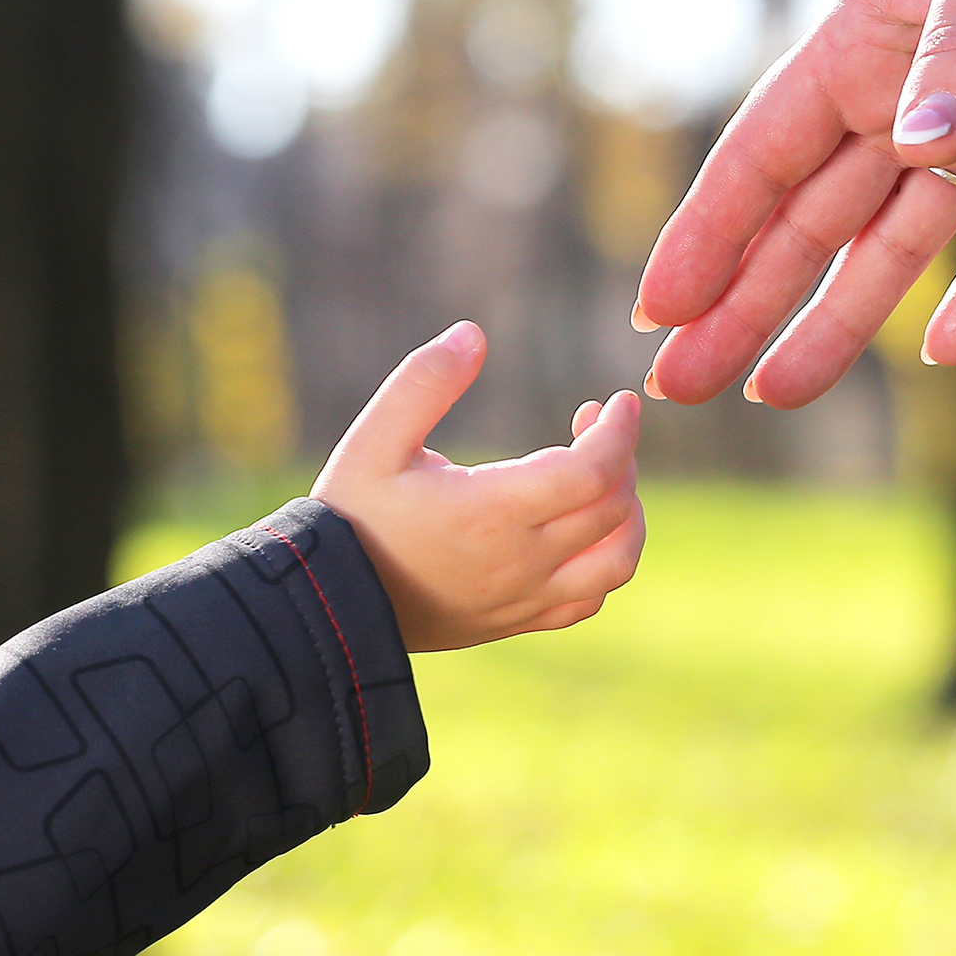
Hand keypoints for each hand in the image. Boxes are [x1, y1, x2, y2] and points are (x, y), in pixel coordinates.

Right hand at [312, 321, 647, 650]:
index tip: (618, 401)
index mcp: (492, 511)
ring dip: (627, 515)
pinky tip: (583, 531)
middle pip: (612, 508)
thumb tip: (473, 335)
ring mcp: (523, 597)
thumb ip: (423, 382)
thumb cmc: (350, 518)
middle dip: (620, 456)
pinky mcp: (516, 619)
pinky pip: (588, 600)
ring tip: (603, 479)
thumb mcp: (373, 441)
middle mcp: (520, 560)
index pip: (591, 471)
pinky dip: (604, 562)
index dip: (619, 431)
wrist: (328, 607)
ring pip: (615, 563)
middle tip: (593, 422)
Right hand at [634, 0, 955, 406]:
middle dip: (745, 302)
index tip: (657, 311)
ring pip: (892, 241)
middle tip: (683, 387)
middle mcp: (908, 93)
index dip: (707, 238)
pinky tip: (941, 352)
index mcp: (861, 43)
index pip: (762, 159)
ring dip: (837, 314)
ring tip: (781, 388)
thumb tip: (920, 150)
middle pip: (809, 221)